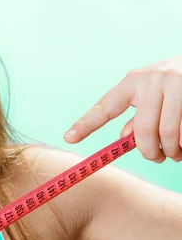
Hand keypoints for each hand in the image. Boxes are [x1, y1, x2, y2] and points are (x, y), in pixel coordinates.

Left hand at [63, 54, 181, 162]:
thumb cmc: (173, 84)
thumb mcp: (150, 94)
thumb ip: (137, 115)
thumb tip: (125, 138)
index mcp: (132, 81)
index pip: (105, 107)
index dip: (86, 124)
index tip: (68, 138)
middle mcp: (151, 80)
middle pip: (142, 130)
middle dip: (149, 152)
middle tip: (156, 158)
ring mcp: (175, 84)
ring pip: (167, 134)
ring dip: (171, 152)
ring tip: (174, 154)